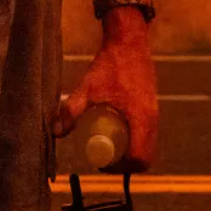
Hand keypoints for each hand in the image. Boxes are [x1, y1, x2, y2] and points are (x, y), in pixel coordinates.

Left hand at [52, 17, 158, 172]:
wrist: (129, 42)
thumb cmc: (110, 64)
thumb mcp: (88, 87)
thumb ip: (71, 110)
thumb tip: (56, 132)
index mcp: (141, 118)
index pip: (138, 158)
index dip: (120, 168)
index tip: (102, 162)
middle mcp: (152, 119)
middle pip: (145, 158)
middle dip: (125, 166)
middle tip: (103, 159)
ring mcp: (155, 114)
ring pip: (149, 148)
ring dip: (131, 154)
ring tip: (109, 148)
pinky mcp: (153, 108)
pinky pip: (149, 136)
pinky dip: (136, 142)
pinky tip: (118, 134)